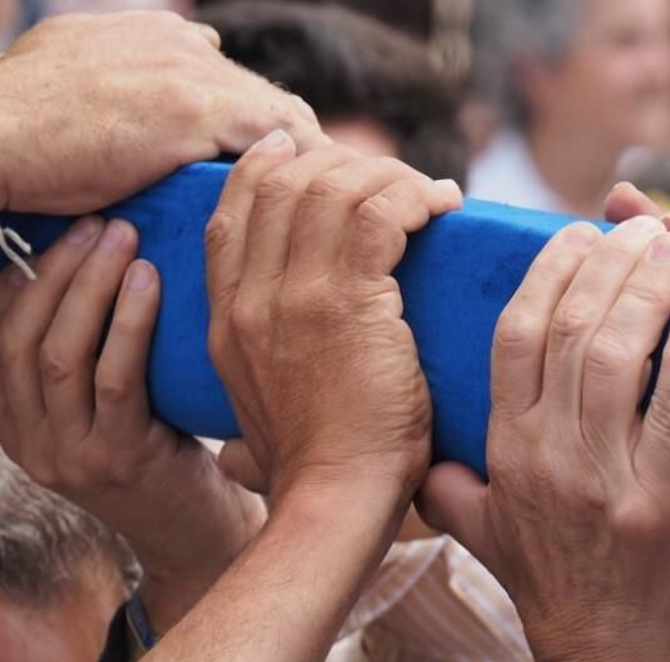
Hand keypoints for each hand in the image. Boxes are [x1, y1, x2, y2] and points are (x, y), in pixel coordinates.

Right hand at [0, 12, 324, 214]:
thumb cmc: (8, 129)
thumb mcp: (58, 82)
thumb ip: (100, 84)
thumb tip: (117, 105)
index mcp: (143, 34)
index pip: (221, 74)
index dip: (250, 121)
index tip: (270, 165)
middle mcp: (171, 41)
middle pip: (259, 93)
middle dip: (291, 144)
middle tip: (318, 195)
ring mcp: (183, 71)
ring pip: (277, 111)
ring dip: (304, 160)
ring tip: (326, 205)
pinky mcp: (189, 110)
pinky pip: (273, 133)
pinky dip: (297, 165)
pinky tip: (312, 201)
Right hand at [0, 217, 264, 634]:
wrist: (205, 537)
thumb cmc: (164, 453)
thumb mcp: (103, 409)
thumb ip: (78, 355)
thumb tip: (84, 250)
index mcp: (13, 426)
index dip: (0, 284)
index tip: (44, 235)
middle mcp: (30, 444)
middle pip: (17, 338)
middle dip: (53, 269)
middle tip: (94, 221)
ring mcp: (71, 456)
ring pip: (58, 355)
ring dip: (89, 287)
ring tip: (122, 237)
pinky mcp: (120, 460)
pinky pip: (112, 379)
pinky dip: (128, 324)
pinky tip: (149, 283)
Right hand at [205, 137, 461, 504]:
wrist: (333, 504)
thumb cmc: (320, 476)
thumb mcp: (260, 426)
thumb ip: (256, 402)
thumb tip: (243, 448)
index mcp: (226, 323)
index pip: (231, 213)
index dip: (268, 168)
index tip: (306, 150)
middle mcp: (249, 300)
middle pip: (283, 185)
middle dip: (342, 163)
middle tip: (392, 177)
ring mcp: (291, 298)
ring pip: (332, 187)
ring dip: (389, 177)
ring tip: (428, 196)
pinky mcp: (345, 302)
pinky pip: (379, 212)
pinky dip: (415, 197)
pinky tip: (443, 208)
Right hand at [419, 216, 669, 661]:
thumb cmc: (553, 594)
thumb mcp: (484, 536)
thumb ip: (455, 488)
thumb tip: (426, 458)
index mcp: (504, 452)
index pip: (514, 336)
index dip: (547, 273)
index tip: (579, 234)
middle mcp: (544, 459)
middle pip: (567, 331)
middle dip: (607, 264)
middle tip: (646, 228)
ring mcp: (599, 483)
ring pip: (616, 359)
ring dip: (649, 292)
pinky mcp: (657, 509)